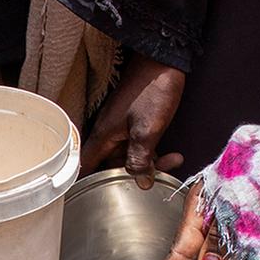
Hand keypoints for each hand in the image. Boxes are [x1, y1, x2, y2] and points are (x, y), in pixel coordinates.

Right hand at [80, 53, 185, 188]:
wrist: (163, 59)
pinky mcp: (134, 123)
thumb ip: (140, 160)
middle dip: (134, 175)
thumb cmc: (151, 92)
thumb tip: (140, 183)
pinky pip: (138, 146)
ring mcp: (120, 128)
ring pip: (129, 157)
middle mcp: (107, 135)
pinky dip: (153, 152)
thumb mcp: (147, 131)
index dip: (89, 187)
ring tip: (173, 161)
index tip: (102, 199)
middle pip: (112, 166)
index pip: (85, 170)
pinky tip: (171, 153)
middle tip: (157, 178)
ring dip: (150, 163)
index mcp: (102, 138)